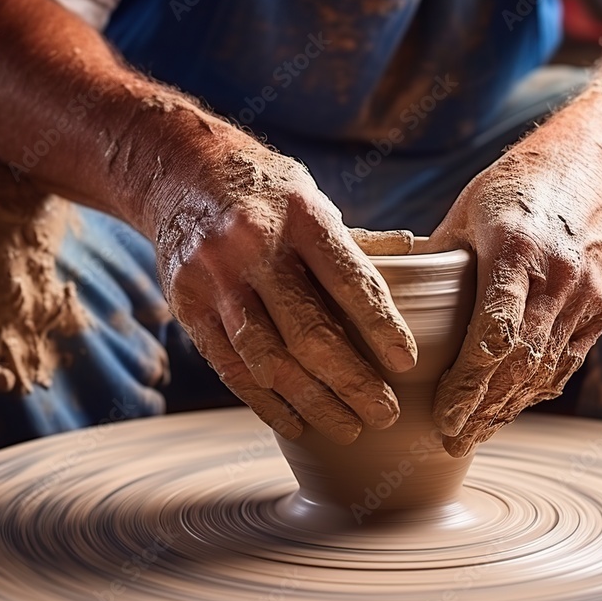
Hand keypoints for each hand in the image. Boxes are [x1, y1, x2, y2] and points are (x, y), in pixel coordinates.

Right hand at [154, 129, 417, 443]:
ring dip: (312, 401)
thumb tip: (421, 263)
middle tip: (385, 413)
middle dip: (352, 380)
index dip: (380, 325)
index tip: (407, 362)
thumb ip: (357, 241)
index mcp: (300, 213)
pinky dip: (265, 401)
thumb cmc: (268, 191)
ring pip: (267, 357)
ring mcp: (214, 278)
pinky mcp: (187, 305)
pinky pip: (229, 365)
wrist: (180, 171)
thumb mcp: (313, 196)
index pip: (348, 279)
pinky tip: (296, 424)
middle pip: (308, 329)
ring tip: (349, 429)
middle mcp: (253, 245)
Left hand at [423, 146, 601, 455]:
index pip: (493, 333)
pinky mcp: (600, 309)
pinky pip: (566, 362)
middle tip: (451, 442)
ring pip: (546, 370)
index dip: (468, 384)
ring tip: (474, 435)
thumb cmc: (514, 188)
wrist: (595, 167)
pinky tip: (509, 408)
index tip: (443, 417)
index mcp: (516, 251)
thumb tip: (382, 301)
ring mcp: (586, 297)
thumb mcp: (466, 213)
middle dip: (484, 410)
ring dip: (509, 409)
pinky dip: (536, 390)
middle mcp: (558, 278)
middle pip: (520, 363)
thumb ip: (434, 262)